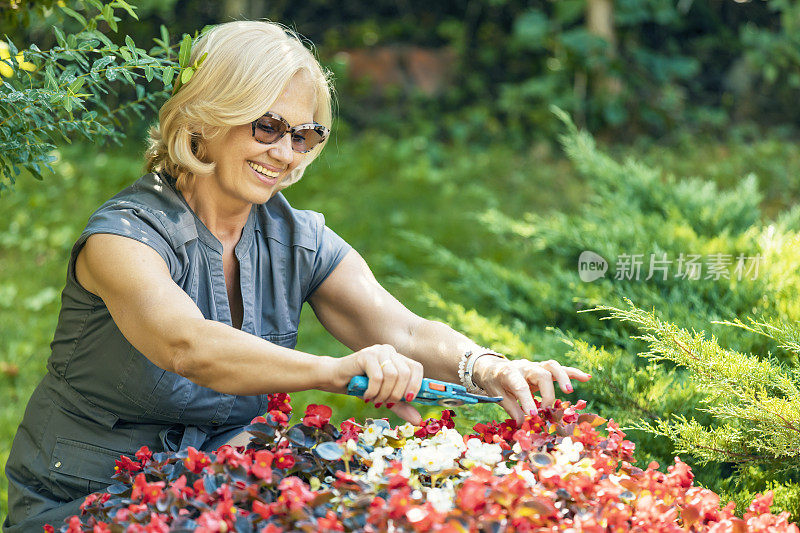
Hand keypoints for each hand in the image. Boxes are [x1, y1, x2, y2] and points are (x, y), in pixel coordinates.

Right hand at [329, 344, 422, 424]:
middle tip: (385, 403)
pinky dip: (373, 391)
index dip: (416, 385)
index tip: (408, 399)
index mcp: (397, 358)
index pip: (416, 368)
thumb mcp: (384, 397)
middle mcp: (389, 351)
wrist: (335, 378)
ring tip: (374, 400)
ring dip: (384, 394)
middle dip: (396, 394)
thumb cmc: (360, 386)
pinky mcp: (366, 355)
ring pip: (392, 376)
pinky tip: (366, 395)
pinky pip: (377, 377)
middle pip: (405, 374)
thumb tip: (417, 420)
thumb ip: (401, 405)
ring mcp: (377, 351)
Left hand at [473, 357, 590, 425]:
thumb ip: (512, 409)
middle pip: (541, 374)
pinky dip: (573, 373)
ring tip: (569, 391)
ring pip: (552, 367)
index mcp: (509, 373)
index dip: (527, 400)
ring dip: (563, 378)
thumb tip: (523, 425)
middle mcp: (524, 367)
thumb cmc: (496, 384)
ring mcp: (535, 367)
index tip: (534, 415)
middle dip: (547, 394)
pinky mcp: (543, 369)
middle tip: (545, 411)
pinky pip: (560, 369)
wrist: (493, 369)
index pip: (520, 386)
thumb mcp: (498, 397)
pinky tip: (587, 377)